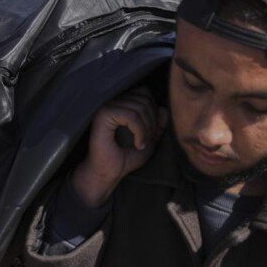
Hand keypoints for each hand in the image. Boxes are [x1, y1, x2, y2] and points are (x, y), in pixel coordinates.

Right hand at [72, 87, 167, 207]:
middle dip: (152, 121)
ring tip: (142, 144)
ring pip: (140, 106)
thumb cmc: (124, 159)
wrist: (107, 174)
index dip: (153, 111)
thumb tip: (163, 109)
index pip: (144, 92)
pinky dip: (140, 131)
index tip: (152, 133)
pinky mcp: (103, 115)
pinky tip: (138, 144)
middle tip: (148, 140)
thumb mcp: (148, 141)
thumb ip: (157, 125)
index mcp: (120, 103)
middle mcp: (112, 101)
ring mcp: (106, 106)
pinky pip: (131, 115)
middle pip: (144, 99)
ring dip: (147, 128)